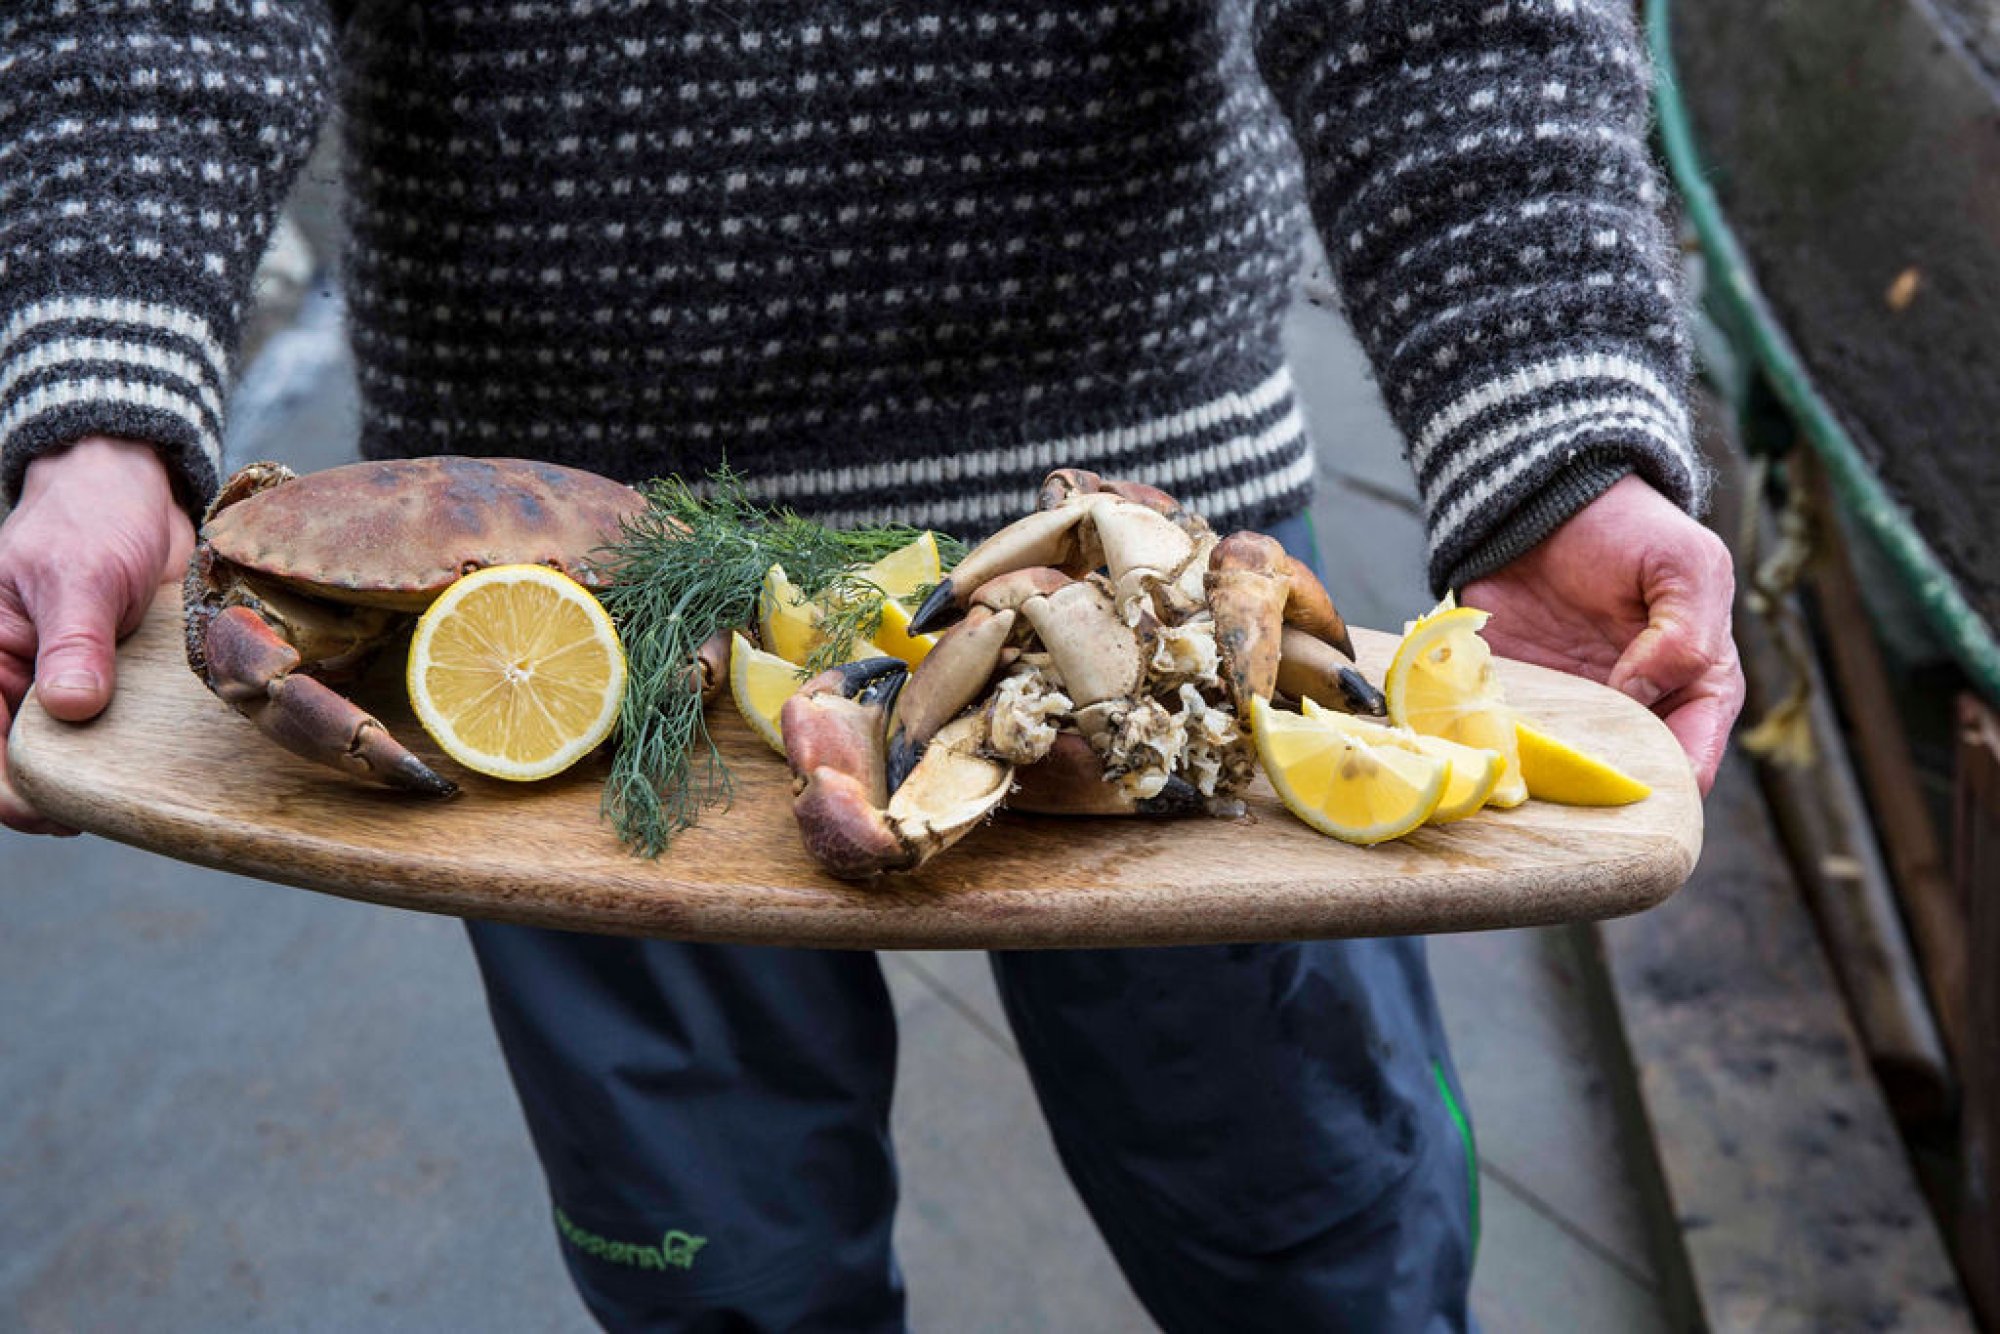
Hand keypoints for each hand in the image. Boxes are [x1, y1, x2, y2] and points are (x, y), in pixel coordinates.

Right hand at [1, 437, 194, 833]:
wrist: (139, 493)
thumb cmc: (92, 519)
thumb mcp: (80, 575)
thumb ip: (74, 641)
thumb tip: (70, 707)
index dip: (7, 789)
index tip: (53, 810)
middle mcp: (19, 680)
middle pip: (27, 763)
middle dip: (60, 793)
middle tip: (112, 808)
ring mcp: (68, 688)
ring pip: (76, 757)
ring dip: (102, 777)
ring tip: (138, 794)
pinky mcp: (116, 687)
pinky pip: (121, 736)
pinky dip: (136, 755)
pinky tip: (164, 770)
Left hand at [1460, 475, 1743, 794]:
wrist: (1540, 505)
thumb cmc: (1629, 528)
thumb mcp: (1685, 565)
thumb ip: (1685, 637)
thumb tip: (1638, 696)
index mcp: (1697, 688)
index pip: (1693, 761)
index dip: (1670, 783)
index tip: (1633, 785)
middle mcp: (1638, 712)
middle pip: (1628, 781)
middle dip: (1605, 792)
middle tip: (1572, 786)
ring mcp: (1578, 710)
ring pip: (1572, 774)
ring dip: (1552, 780)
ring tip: (1529, 775)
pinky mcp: (1523, 700)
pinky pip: (1515, 745)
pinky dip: (1505, 754)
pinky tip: (1492, 754)